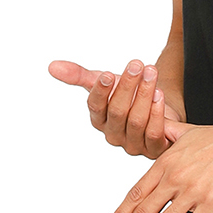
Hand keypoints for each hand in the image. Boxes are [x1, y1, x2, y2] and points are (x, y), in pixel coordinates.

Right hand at [49, 58, 185, 158]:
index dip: (100, 91)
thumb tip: (52, 66)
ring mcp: (133, 144)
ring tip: (151, 73)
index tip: (108, 74)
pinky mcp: (154, 148)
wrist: (160, 106)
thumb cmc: (129, 95)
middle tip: (138, 64)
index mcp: (99, 119)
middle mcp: (114, 134)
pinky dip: (157, 114)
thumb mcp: (107, 82)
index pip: (95, 106)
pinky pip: (153, 134)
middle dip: (128, 86)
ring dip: (145, 94)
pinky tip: (159, 95)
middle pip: (118, 111)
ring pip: (137, 121)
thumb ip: (80, 76)